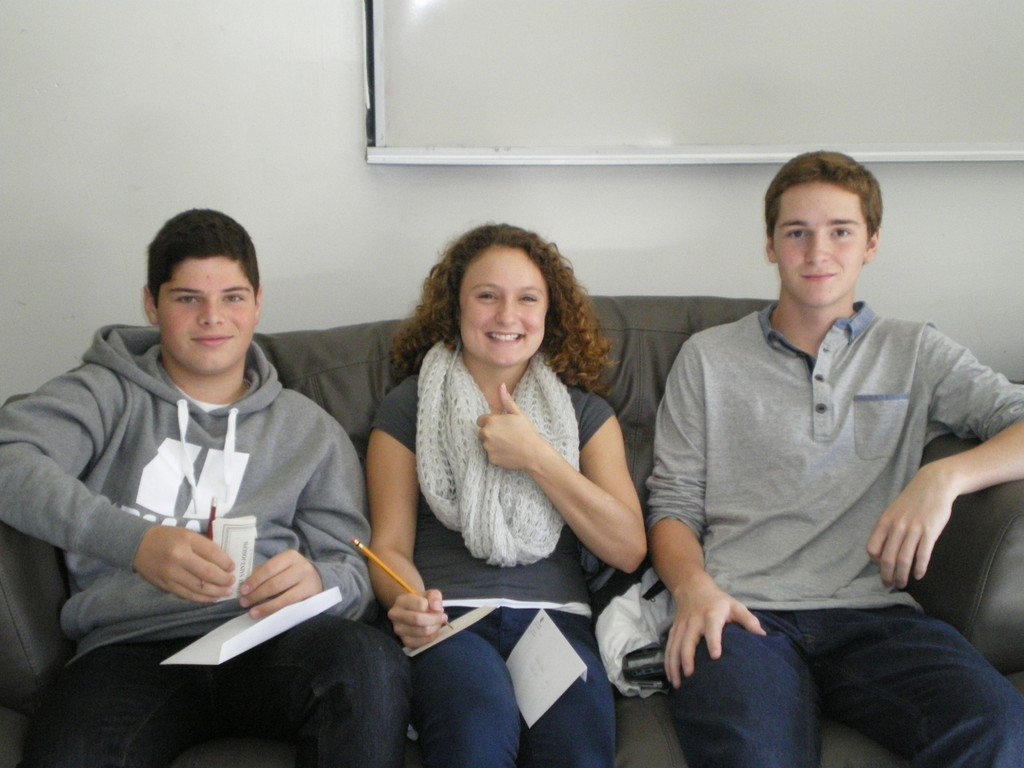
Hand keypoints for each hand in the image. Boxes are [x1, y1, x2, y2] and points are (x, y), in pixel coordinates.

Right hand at [133, 526, 234, 601]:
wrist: (137, 546)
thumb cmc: (167, 538)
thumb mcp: (187, 534)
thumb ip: (204, 546)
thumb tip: (224, 562)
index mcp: (186, 540)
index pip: (212, 553)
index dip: (225, 562)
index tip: (233, 567)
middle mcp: (179, 557)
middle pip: (207, 573)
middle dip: (223, 579)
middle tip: (232, 582)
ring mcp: (171, 574)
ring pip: (198, 588)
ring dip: (215, 592)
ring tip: (226, 592)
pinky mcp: (165, 586)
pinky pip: (187, 595)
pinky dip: (201, 598)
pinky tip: (211, 598)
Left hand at [239, 549, 323, 618]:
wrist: (317, 578)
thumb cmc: (292, 572)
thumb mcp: (282, 566)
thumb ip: (267, 573)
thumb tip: (246, 587)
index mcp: (291, 557)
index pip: (269, 568)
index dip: (255, 581)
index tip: (243, 591)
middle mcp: (301, 568)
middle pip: (276, 584)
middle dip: (257, 595)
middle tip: (244, 603)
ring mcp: (308, 584)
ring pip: (285, 599)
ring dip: (266, 607)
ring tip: (252, 613)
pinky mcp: (312, 599)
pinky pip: (292, 608)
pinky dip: (278, 613)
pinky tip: (268, 616)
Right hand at [387, 588, 447, 648]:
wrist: (413, 612)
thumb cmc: (422, 602)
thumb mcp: (430, 594)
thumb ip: (435, 597)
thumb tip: (437, 608)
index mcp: (401, 601)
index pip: (421, 605)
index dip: (434, 608)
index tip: (440, 609)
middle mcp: (396, 615)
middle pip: (418, 619)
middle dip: (435, 619)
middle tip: (443, 618)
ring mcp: (399, 630)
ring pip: (422, 632)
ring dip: (435, 628)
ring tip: (438, 624)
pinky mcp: (405, 642)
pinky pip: (422, 643)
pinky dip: (431, 637)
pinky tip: (433, 632)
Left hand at [476, 383, 544, 469]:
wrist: (534, 453)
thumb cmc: (527, 432)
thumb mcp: (518, 413)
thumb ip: (506, 400)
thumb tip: (501, 385)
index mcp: (491, 421)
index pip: (481, 420)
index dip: (491, 422)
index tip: (501, 426)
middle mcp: (486, 434)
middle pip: (482, 432)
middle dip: (491, 432)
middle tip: (506, 435)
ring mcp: (487, 447)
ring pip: (486, 443)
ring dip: (493, 443)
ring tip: (508, 444)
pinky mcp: (491, 458)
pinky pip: (490, 454)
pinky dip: (496, 454)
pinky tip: (508, 452)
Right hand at [663, 575, 763, 687]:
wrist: (693, 588)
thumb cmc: (719, 601)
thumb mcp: (735, 606)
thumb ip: (748, 620)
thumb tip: (763, 636)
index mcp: (712, 614)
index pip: (712, 628)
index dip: (713, 641)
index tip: (715, 656)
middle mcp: (694, 621)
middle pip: (687, 640)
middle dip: (687, 658)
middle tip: (690, 675)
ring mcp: (682, 626)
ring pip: (674, 645)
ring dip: (674, 664)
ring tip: (677, 683)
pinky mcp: (674, 630)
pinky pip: (668, 647)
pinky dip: (667, 663)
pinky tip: (670, 677)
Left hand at [867, 462, 954, 588]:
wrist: (934, 484)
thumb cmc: (913, 500)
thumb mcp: (894, 512)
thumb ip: (889, 529)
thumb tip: (884, 549)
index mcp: (885, 522)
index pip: (872, 548)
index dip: (874, 562)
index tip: (880, 568)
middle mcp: (897, 527)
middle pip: (887, 558)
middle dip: (887, 575)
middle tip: (889, 585)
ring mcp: (913, 529)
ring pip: (904, 560)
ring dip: (902, 575)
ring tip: (902, 583)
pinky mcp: (930, 531)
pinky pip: (922, 555)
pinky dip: (919, 568)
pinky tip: (919, 575)